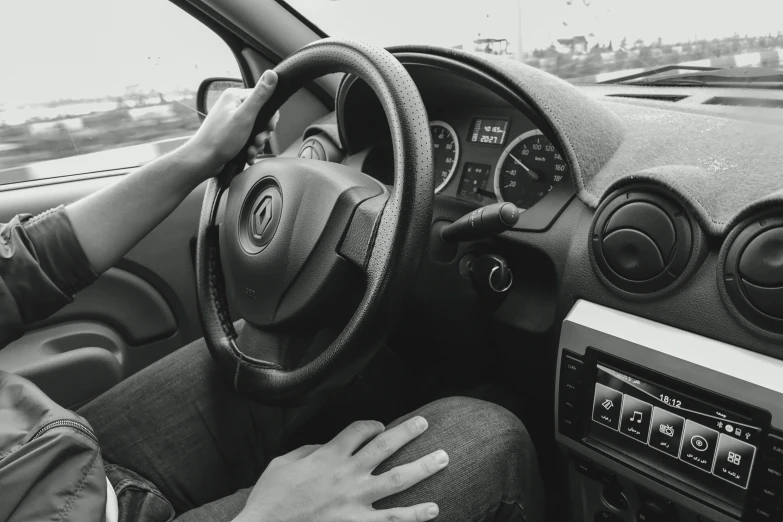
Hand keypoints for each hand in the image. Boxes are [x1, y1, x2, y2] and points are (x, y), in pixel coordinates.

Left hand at [185, 70, 280, 172]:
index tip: (268, 127)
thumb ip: (260, 96)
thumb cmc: (220, 140)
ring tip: (251, 150)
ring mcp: (232, 121)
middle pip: (261, 116)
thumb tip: (272, 74)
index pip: (263, 99)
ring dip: (257, 143)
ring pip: (256, 130)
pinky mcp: (232, 134)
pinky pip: (248, 138)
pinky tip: (248, 154)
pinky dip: (251, 148)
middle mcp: (233, 106)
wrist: (203, 160)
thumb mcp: (245, 116)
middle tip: (258, 141)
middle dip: (263, 132)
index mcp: (235, 97)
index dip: (269, 116)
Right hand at [234, 416, 447, 521]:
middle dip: (407, 432)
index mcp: (328, 456)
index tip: (378, 426)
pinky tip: (434, 509)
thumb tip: (325, 447)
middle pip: (384, 446)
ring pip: (397, 480)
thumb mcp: (283, 463)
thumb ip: (308, 451)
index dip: (371, 424)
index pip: (358, 430)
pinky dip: (414, 515)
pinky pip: (391, 520)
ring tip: (444, 459)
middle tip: (424, 424)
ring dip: (423, 467)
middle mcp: (346, 474)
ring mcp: (355, 501)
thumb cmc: (271, 499)